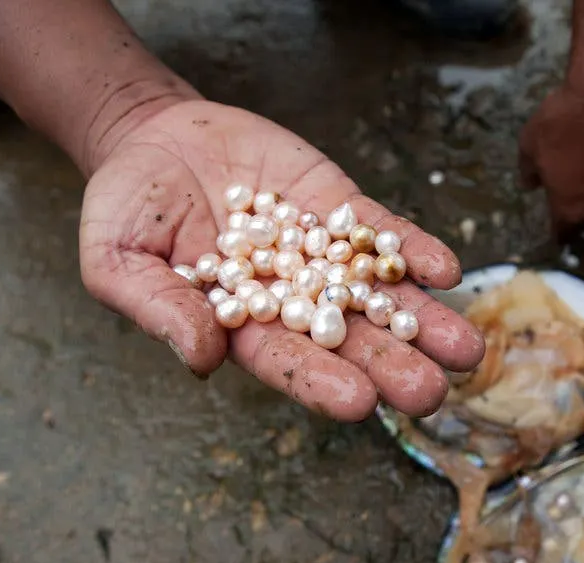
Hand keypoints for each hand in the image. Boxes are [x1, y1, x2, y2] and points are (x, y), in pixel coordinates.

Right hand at [79, 98, 484, 420]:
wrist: (155, 138)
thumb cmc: (128, 209)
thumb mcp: (117, 260)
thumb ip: (159, 308)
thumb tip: (202, 358)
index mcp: (241, 326)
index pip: (286, 362)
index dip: (321, 382)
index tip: (359, 403)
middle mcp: (293, 299)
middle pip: (350, 340)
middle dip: (392, 365)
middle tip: (432, 393)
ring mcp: (321, 254)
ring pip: (380, 293)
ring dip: (424, 321)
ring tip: (466, 348)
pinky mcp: (338, 207)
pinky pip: (380, 231)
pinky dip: (412, 250)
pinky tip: (447, 271)